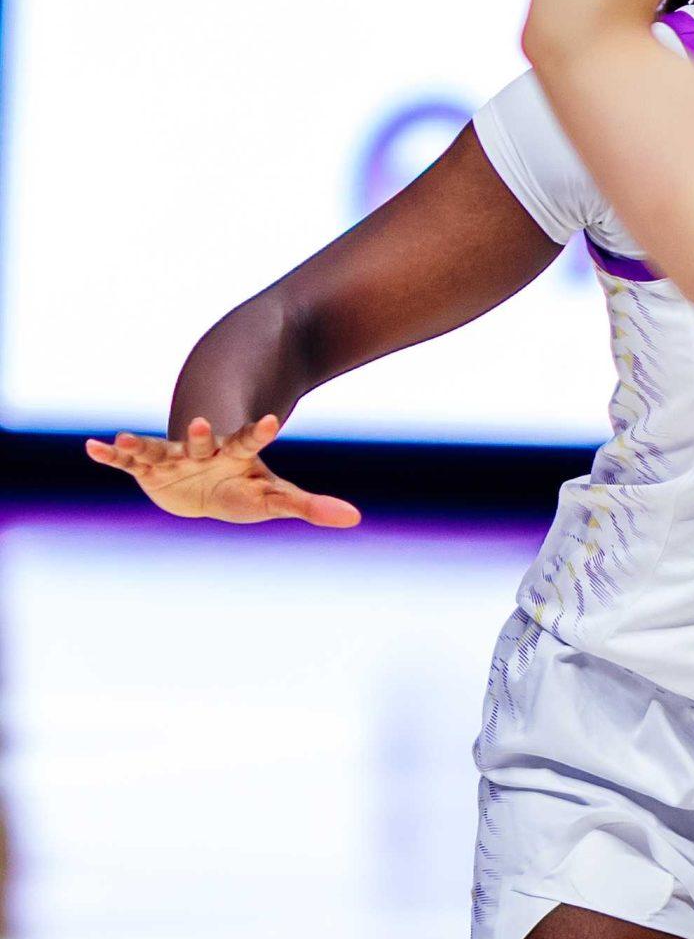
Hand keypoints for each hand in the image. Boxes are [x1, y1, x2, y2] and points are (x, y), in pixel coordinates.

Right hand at [85, 415, 360, 529]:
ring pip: (158, 448)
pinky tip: (93, 447)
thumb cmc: (241, 487)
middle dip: (201, 434)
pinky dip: (110, 455)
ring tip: (122, 437)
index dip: (258, 432)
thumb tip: (355, 518)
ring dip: (142, 444)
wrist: (201, 479)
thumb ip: (309, 505)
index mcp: (234, 455)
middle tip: (200, 420)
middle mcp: (203, 450)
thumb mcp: (273, 497)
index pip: (249, 441)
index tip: (270, 421)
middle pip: (203, 441)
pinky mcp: (148, 467)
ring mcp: (173, 456)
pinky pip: (128, 461)